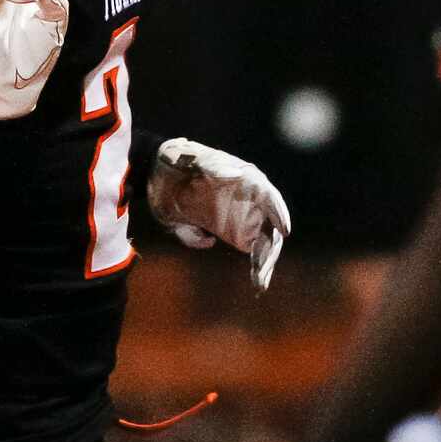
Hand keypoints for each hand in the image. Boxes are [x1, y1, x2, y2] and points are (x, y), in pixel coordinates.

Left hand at [148, 138, 293, 290]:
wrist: (156, 174)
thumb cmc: (177, 159)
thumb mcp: (190, 158)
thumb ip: (212, 165)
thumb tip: (235, 173)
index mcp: (245, 179)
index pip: (269, 197)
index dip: (279, 213)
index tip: (284, 231)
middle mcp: (248, 199)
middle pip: (268, 226)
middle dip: (270, 250)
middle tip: (263, 272)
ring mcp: (240, 215)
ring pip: (262, 241)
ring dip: (265, 262)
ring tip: (261, 283)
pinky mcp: (229, 229)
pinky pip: (247, 246)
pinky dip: (254, 264)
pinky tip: (258, 281)